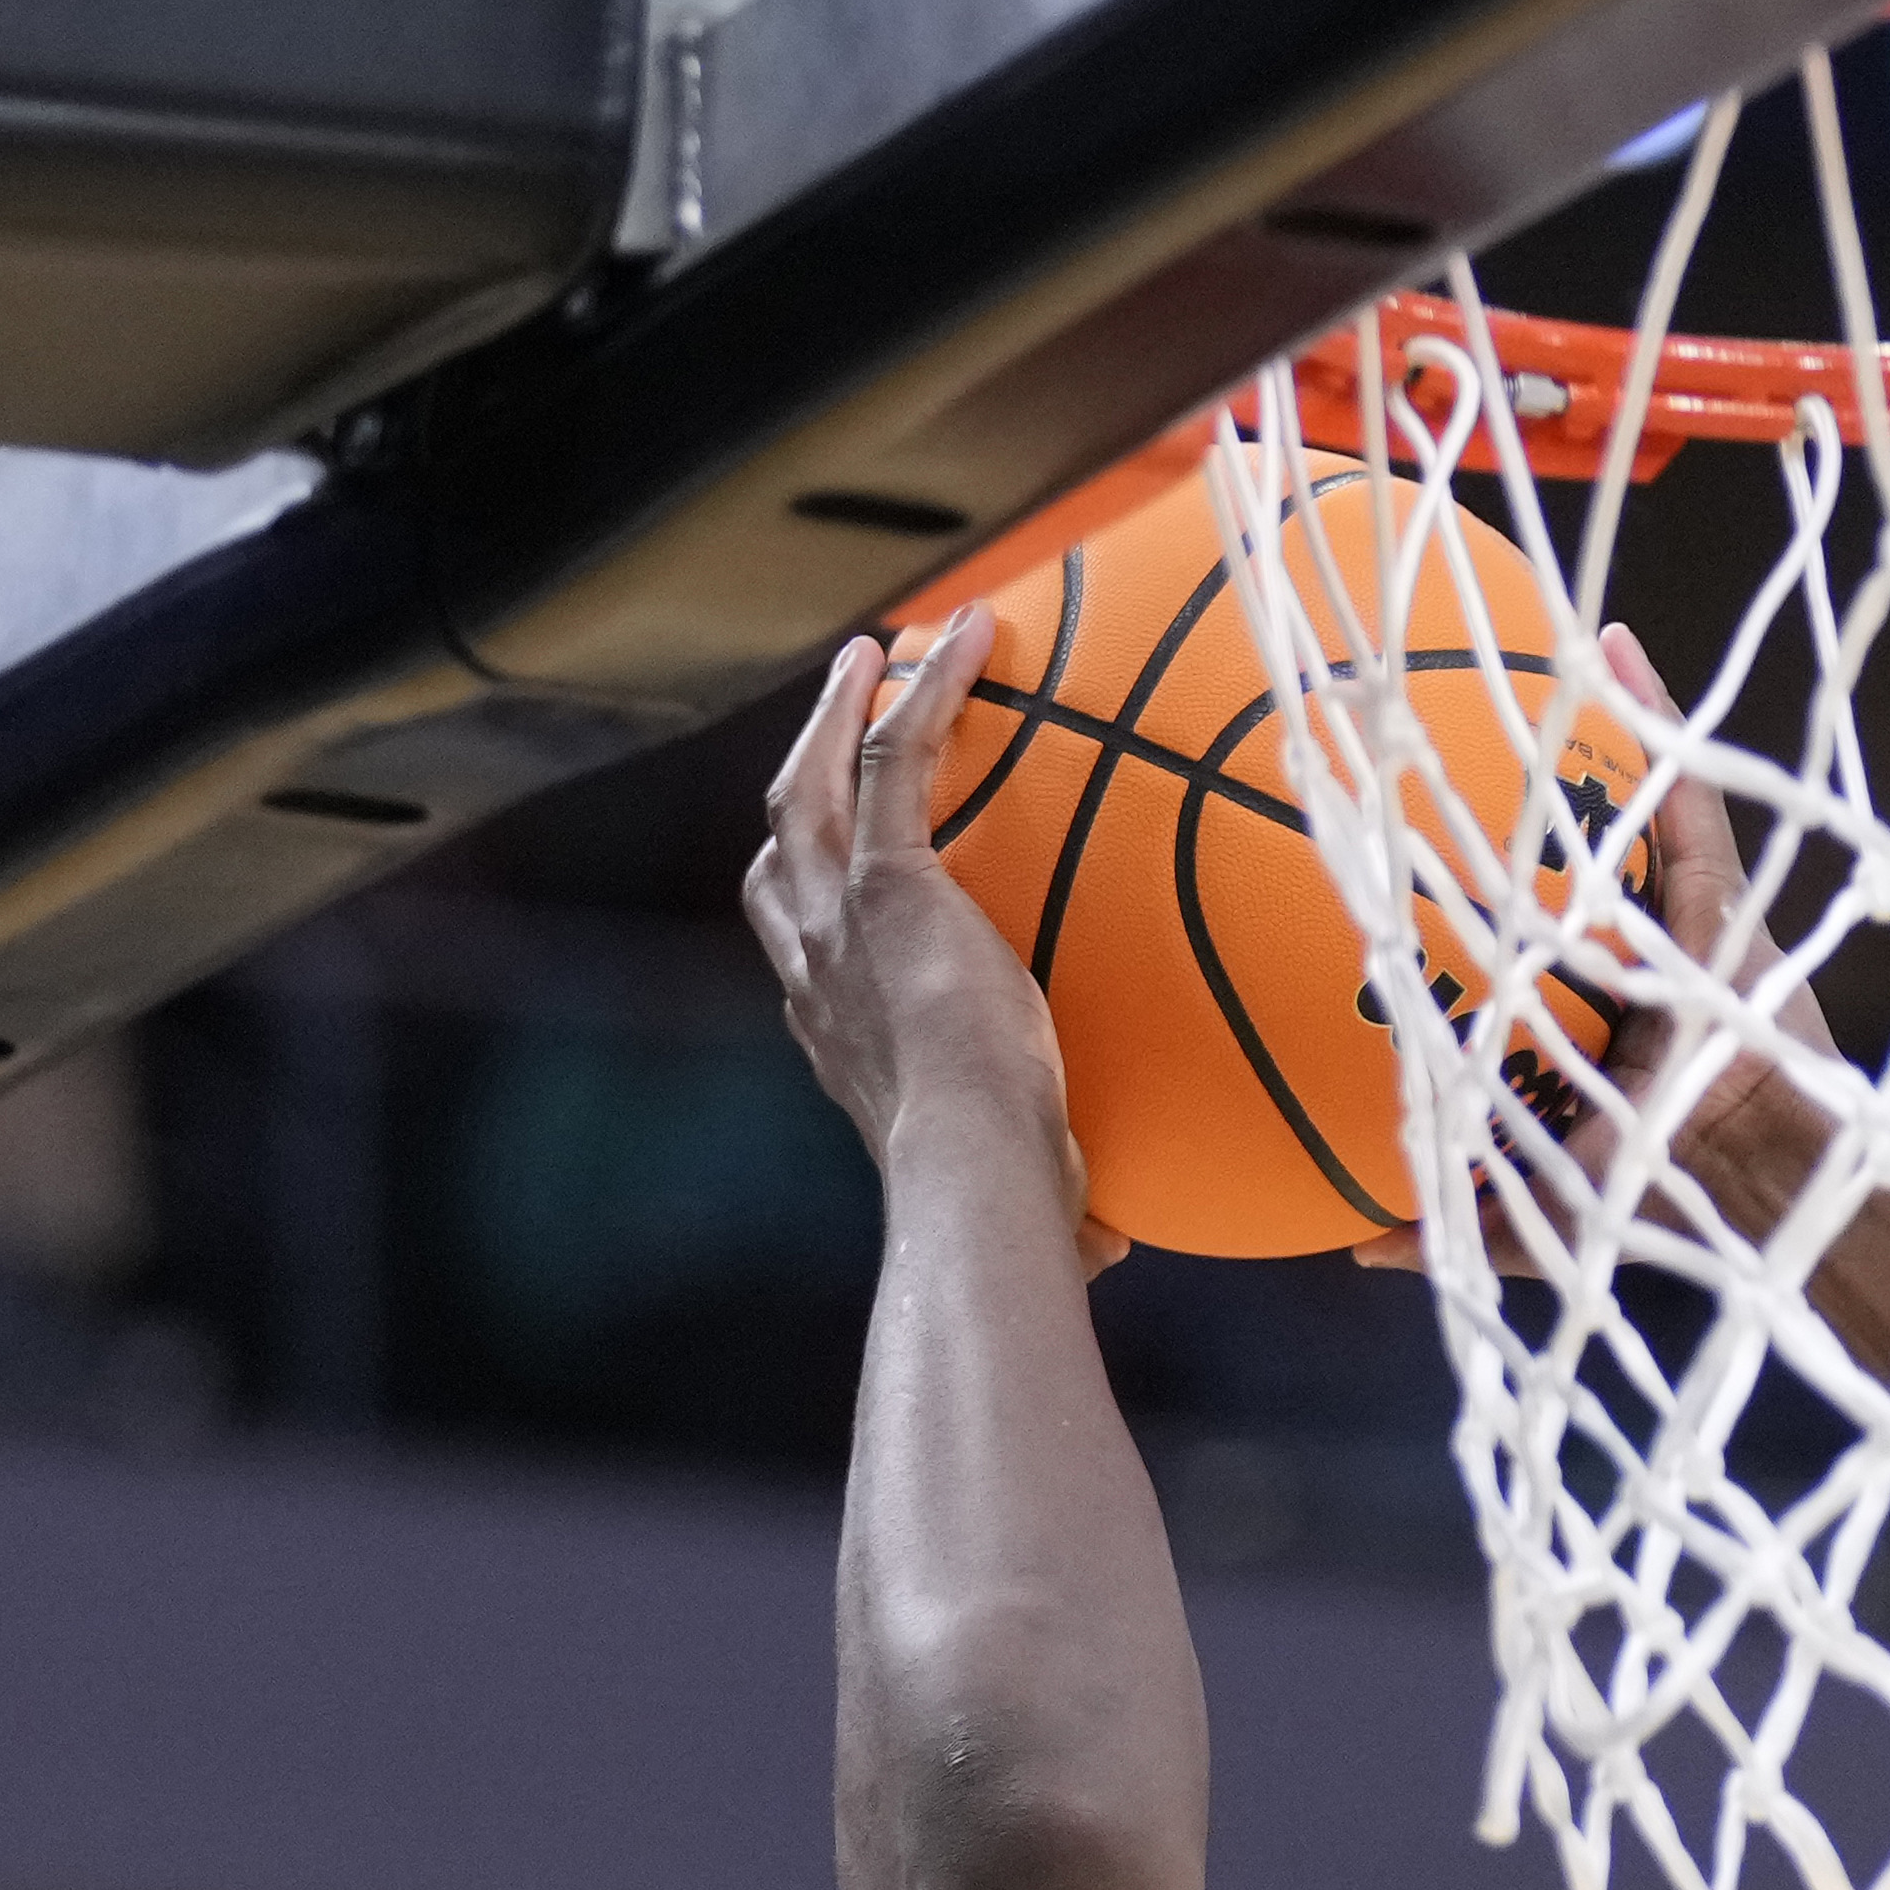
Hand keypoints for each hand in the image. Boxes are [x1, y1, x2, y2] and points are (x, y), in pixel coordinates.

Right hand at [746, 605, 1128, 1275]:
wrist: (973, 1172)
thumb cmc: (1001, 1202)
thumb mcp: (1026, 1189)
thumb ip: (1061, 1206)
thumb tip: (1109, 1252)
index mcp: (834, 1031)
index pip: (801, 940)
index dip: (810, 884)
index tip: (841, 850)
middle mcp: (814, 968)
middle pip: (780, 841)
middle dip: (798, 769)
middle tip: (839, 711)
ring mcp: (839, 919)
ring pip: (813, 782)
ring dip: (841, 710)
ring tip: (880, 653)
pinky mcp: (888, 883)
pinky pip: (892, 757)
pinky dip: (923, 692)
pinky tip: (964, 636)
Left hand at [1353, 622, 1834, 1271]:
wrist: (1754, 1187)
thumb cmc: (1657, 1198)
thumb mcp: (1533, 1209)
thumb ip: (1449, 1210)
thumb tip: (1351, 1242)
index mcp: (1571, 1008)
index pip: (1496, 930)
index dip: (1439, 885)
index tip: (1365, 841)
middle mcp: (1614, 946)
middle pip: (1541, 844)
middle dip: (1486, 778)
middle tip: (1406, 708)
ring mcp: (1670, 912)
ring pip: (1607, 796)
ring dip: (1567, 717)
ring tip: (1510, 632)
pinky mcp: (1722, 889)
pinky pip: (1679, 785)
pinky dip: (1649, 711)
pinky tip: (1609, 642)